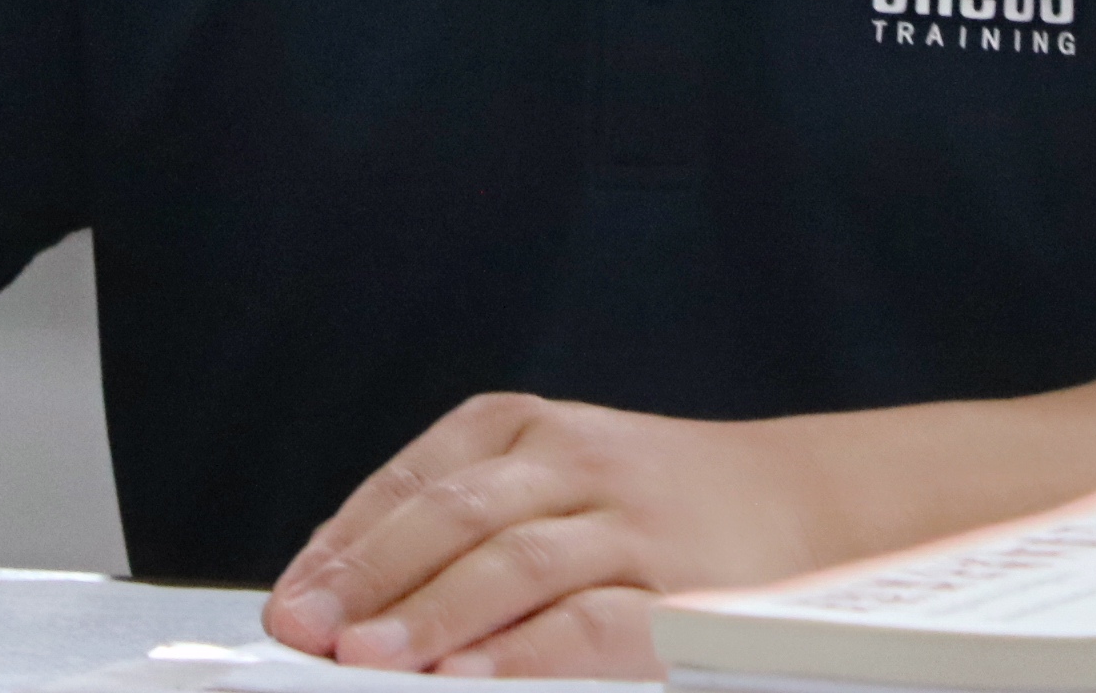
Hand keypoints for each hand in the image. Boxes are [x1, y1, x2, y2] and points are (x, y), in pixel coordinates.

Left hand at [263, 393, 828, 678]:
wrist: (806, 505)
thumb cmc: (654, 505)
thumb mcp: (552, 479)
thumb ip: (459, 527)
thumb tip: (344, 602)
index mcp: (525, 427)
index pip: (413, 481)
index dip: (343, 546)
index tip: (289, 606)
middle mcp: (574, 460)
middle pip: (453, 514)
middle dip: (370, 579)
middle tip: (309, 633)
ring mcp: (630, 522)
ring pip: (515, 561)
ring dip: (433, 615)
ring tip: (370, 660)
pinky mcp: (681, 589)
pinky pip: (595, 621)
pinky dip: (528, 651)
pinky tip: (476, 681)